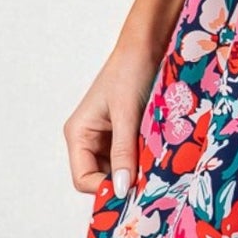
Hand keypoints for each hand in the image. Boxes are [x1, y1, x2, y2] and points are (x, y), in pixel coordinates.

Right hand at [62, 40, 160, 198]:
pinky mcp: (126, 130)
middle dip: (123, 181)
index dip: (106, 189)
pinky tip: (159, 157)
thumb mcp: (127, 114)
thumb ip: (123, 152)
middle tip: (149, 186)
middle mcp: (89, 138)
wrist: (148, 43)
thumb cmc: (130, 71)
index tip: (133, 194)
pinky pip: (132, 154)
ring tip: (157, 169)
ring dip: (136, 170)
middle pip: (101, 176)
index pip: (83, 179)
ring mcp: (108, 135)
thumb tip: (120, 189)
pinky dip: (144, 158)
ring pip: (119, 167)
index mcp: (78, 134)